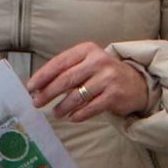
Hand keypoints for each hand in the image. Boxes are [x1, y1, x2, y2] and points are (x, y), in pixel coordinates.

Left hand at [29, 43, 151, 122]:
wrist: (136, 83)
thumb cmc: (103, 74)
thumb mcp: (86, 64)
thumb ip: (66, 71)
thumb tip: (38, 87)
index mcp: (87, 50)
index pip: (60, 62)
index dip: (43, 76)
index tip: (30, 87)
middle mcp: (98, 61)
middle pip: (66, 79)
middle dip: (48, 93)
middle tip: (36, 102)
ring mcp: (108, 78)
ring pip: (77, 95)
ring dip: (62, 107)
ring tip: (56, 112)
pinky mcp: (114, 95)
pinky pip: (90, 108)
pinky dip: (78, 115)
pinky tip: (71, 118)